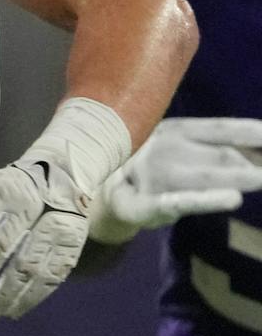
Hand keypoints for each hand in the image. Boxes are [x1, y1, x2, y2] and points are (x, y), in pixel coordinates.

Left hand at [0, 158, 91, 319]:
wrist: (62, 175)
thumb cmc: (8, 186)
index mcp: (2, 191)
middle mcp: (30, 207)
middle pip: (0, 248)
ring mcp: (56, 226)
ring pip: (29, 267)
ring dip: (5, 296)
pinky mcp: (73, 244)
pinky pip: (53, 277)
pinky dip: (32, 298)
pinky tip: (14, 311)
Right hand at [90, 117, 261, 242]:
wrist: (91, 195)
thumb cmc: (146, 170)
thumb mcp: (175, 151)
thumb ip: (212, 150)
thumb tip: (257, 152)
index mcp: (169, 130)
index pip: (218, 129)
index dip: (249, 132)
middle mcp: (159, 148)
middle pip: (219, 155)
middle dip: (252, 164)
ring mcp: (148, 177)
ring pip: (203, 177)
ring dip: (238, 178)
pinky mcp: (139, 206)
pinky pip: (178, 202)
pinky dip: (205, 199)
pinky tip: (231, 198)